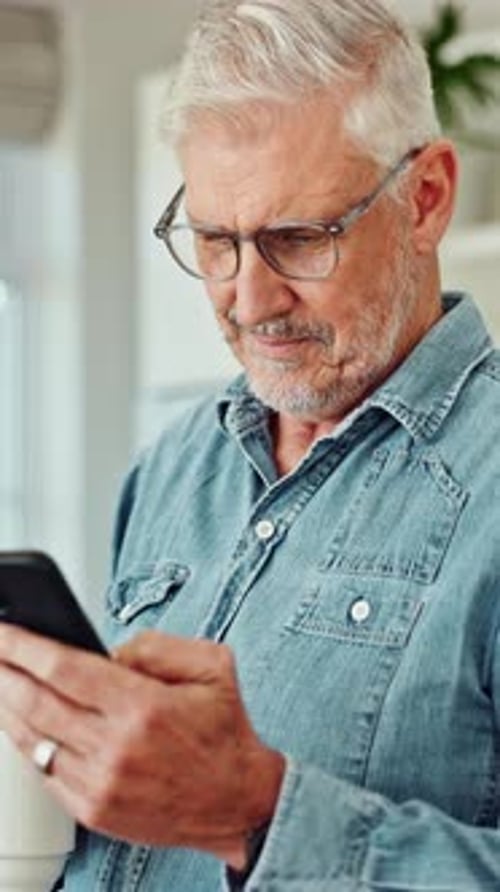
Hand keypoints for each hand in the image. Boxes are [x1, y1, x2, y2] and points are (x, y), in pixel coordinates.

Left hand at [0, 626, 284, 867]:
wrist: (238, 801)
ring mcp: (101, 784)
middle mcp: (116, 748)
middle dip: (4, 671)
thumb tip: (108, 652)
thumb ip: (156, 646)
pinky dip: (27, 744)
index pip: (64, 669)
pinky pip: (44, 772)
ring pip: (33, 740)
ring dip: (6, 707)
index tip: (3, 633)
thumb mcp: (212, 664)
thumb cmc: (224, 732)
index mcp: (143, 707)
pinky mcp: (94, 811)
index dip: (25, 647)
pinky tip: (21, 724)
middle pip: (37, 702)